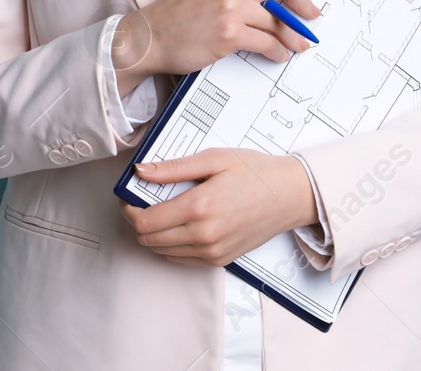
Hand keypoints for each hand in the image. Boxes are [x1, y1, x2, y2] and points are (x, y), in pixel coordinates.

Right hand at [112, 0, 324, 94]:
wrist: (151, 36)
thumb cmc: (177, 11)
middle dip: (305, 5)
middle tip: (310, 16)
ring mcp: (231, 6)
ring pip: (280, 20)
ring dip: (294, 35)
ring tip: (297, 43)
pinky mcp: (230, 33)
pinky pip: (269, 43)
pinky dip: (278, 52)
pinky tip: (278, 54)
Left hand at [121, 148, 318, 267]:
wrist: (291, 196)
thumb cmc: (255, 172)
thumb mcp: (213, 158)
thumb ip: (173, 167)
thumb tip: (140, 170)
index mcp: (199, 208)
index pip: (145, 221)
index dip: (129, 209)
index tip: (129, 197)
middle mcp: (204, 235)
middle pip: (149, 239)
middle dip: (137, 221)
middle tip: (141, 203)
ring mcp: (213, 252)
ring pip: (162, 252)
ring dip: (153, 234)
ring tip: (160, 212)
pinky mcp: (221, 260)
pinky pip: (181, 260)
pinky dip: (170, 246)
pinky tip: (177, 226)